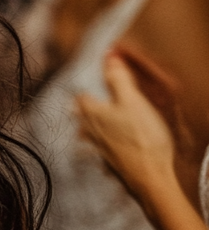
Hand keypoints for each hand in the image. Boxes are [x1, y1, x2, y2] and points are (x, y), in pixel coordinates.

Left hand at [75, 52, 176, 206]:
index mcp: (90, 113)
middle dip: (83, 108)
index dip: (85, 86)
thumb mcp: (132, 100)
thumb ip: (118, 77)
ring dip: (89, 128)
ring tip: (92, 125)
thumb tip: (108, 54)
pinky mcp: (109, 162)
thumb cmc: (141, 136)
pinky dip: (104, 145)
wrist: (150, 176)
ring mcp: (97, 149)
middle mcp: (88, 131)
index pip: (79, 95)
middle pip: (80, 116)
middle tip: (85, 103)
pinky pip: (101, 151)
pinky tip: (111, 146)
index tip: (91, 83)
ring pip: (87, 134)